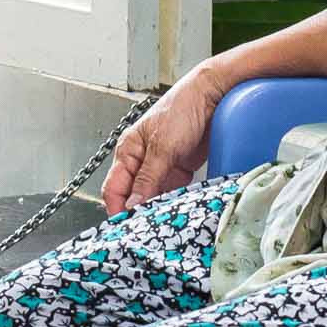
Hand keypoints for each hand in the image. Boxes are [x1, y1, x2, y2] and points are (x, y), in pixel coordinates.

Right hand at [102, 67, 225, 213]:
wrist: (213, 97)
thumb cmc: (182, 109)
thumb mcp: (163, 147)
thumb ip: (147, 178)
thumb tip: (132, 205)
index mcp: (128, 151)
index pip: (113, 188)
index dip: (118, 209)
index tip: (127, 227)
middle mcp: (141, 160)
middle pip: (132, 195)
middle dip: (138, 212)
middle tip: (147, 229)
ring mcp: (160, 165)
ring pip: (151, 196)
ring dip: (156, 208)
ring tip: (163, 223)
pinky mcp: (178, 168)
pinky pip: (170, 191)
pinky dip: (172, 201)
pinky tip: (176, 210)